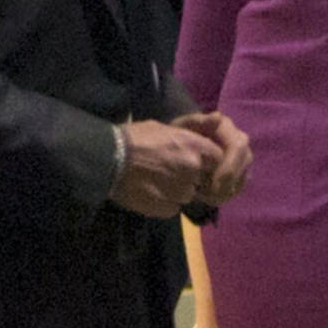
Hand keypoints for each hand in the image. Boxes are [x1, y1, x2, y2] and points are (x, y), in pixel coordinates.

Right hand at [109, 120, 224, 217]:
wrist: (108, 159)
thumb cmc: (135, 138)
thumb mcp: (166, 128)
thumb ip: (194, 131)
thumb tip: (219, 119)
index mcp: (195, 146)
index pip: (217, 159)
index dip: (207, 162)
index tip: (197, 163)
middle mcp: (193, 168)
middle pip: (203, 178)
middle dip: (192, 177)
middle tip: (170, 172)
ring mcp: (181, 190)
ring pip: (187, 194)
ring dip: (177, 191)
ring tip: (157, 182)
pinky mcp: (167, 208)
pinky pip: (173, 207)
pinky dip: (165, 203)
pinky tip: (150, 193)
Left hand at [172, 111, 251, 204]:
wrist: (180, 144)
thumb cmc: (180, 135)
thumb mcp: (183, 127)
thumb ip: (198, 121)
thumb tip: (218, 116)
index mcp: (227, 128)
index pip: (238, 147)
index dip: (229, 167)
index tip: (212, 183)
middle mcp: (239, 140)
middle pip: (245, 162)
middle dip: (229, 182)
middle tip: (209, 196)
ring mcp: (241, 156)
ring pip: (244, 175)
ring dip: (226, 191)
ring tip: (204, 197)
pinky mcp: (240, 170)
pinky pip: (239, 185)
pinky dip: (225, 195)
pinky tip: (208, 197)